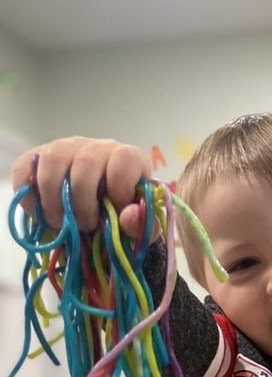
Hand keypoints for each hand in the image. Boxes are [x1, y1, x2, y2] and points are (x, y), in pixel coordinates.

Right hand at [11, 136, 154, 237]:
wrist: (95, 218)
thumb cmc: (119, 219)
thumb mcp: (137, 229)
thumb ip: (141, 225)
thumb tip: (128, 216)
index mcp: (127, 159)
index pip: (125, 158)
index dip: (120, 188)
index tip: (115, 214)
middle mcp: (96, 147)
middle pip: (86, 163)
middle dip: (84, 203)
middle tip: (86, 227)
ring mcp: (65, 149)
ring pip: (54, 160)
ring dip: (55, 199)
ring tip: (61, 223)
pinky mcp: (37, 158)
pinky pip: (25, 169)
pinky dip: (30, 197)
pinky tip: (42, 216)